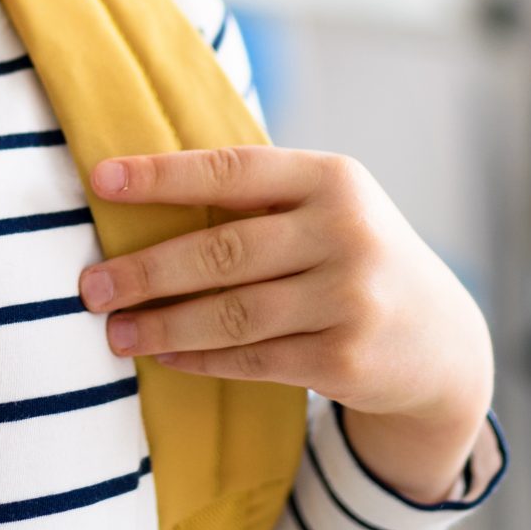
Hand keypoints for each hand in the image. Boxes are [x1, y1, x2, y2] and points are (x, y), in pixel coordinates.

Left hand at [79, 146, 495, 502]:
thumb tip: (133, 191)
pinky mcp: (346, 359)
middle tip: (89, 286)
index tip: (99, 180)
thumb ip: (255, 195)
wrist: (441, 340)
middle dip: (145, 271)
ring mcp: (350, 299)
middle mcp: (346, 234)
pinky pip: (252, 359)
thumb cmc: (352, 255)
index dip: (162, 176)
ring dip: (162, 325)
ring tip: (114, 331)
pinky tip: (163, 355)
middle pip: (222, 251)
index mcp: (332, 179)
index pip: (231, 170)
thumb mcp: (326, 206)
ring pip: (232, 314)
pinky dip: (200, 359)